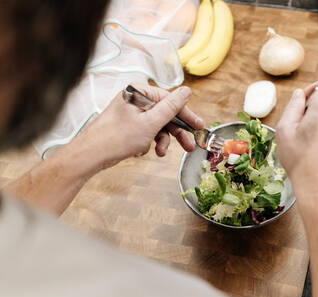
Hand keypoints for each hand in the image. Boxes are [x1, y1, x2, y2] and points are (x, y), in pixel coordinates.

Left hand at [72, 84, 203, 169]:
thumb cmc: (115, 138)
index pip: (170, 100)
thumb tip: (186, 91)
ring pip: (157, 125)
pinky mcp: (127, 125)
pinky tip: (141, 150)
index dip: (186, 115)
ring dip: (161, 140)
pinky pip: (146, 131)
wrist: (90, 155)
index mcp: (139, 91)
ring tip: (160, 152)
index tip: (199, 127)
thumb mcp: (150, 123)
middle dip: (175, 132)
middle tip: (189, 145)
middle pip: (165, 114)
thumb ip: (171, 107)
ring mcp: (131, 112)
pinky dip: (148, 142)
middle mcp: (135, 99)